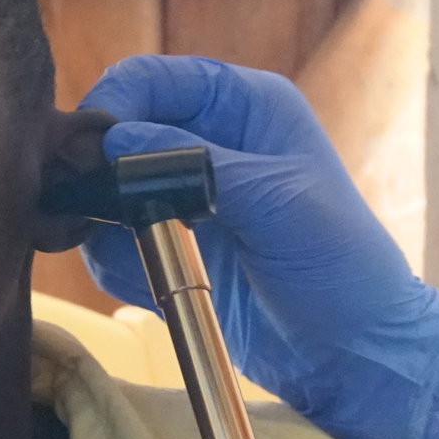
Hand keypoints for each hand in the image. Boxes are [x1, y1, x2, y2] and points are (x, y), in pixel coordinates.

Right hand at [80, 55, 438, 438]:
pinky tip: (136, 281)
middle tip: (82, 205)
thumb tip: (115, 141)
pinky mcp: (171, 255)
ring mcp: (185, 203)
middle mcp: (208, 145)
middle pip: (118, 133)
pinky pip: (112, 246)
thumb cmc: (343, 269)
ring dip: (95, 218)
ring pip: (105, 191)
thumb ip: (196, 166)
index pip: (155, 80)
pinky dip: (109, 261)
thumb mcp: (279, 205)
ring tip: (111, 246)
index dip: (115, 103)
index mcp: (244, 109)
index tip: (90, 148)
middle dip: (95, 167)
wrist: (356, 358)